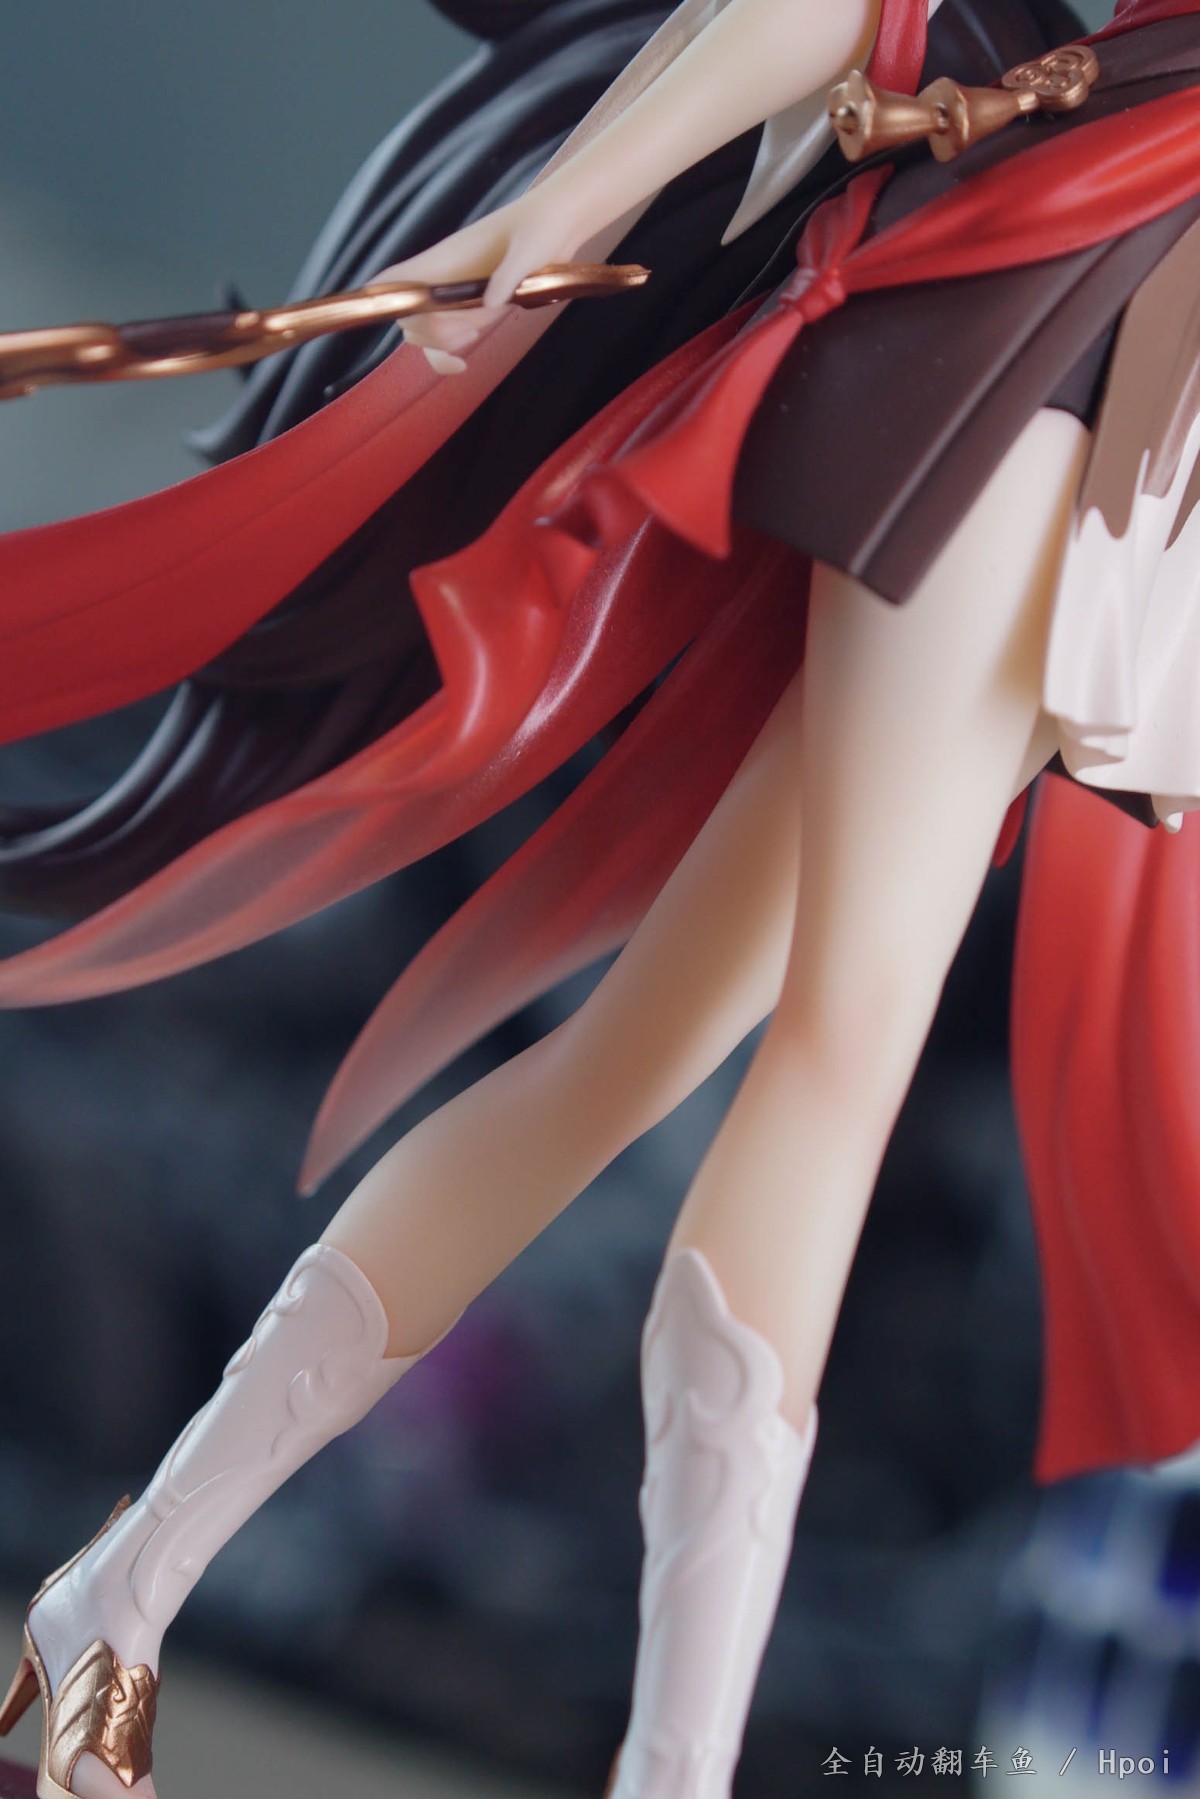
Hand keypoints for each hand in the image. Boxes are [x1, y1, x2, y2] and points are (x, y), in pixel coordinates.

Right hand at [372, 192, 589, 373]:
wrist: (559, 224)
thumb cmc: (541, 226)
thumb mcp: (530, 246)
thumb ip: (508, 274)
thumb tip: (490, 303)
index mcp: (445, 259)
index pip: (396, 279)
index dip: (378, 298)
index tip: (380, 318)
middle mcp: (442, 281)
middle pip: (408, 317)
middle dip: (428, 332)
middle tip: (466, 331)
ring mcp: (456, 298)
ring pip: (424, 334)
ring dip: (441, 345)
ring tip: (473, 336)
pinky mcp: (474, 311)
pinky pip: (447, 342)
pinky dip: (445, 358)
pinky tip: (462, 366)